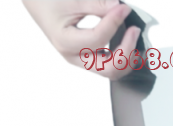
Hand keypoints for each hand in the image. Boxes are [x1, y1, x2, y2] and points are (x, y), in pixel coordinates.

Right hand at [22, 0, 140, 79]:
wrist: (38, 4)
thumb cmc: (49, 2)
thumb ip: (96, 4)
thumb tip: (118, 8)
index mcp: (66, 42)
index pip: (98, 39)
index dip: (114, 23)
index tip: (123, 9)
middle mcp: (74, 57)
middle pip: (109, 68)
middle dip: (126, 50)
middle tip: (134, 29)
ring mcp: (82, 60)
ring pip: (112, 72)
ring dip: (127, 58)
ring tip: (132, 36)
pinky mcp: (88, 58)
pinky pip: (110, 66)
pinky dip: (122, 57)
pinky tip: (127, 43)